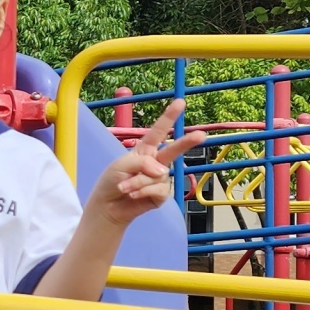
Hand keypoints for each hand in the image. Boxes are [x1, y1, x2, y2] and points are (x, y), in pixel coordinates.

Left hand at [88, 100, 203, 226]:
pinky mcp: (161, 194)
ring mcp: (160, 179)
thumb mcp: (121, 165)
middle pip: (173, 150)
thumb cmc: (112, 182)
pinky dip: (143, 192)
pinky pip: (158, 190)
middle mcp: (156, 162)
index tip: (180, 103)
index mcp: (145, 150)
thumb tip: (163, 171)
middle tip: (201, 135)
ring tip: (125, 188)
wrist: (108, 207)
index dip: (169, 117)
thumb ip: (142, 162)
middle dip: (187, 142)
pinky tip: (133, 196)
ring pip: (157, 176)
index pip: (158, 131)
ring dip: (138, 182)